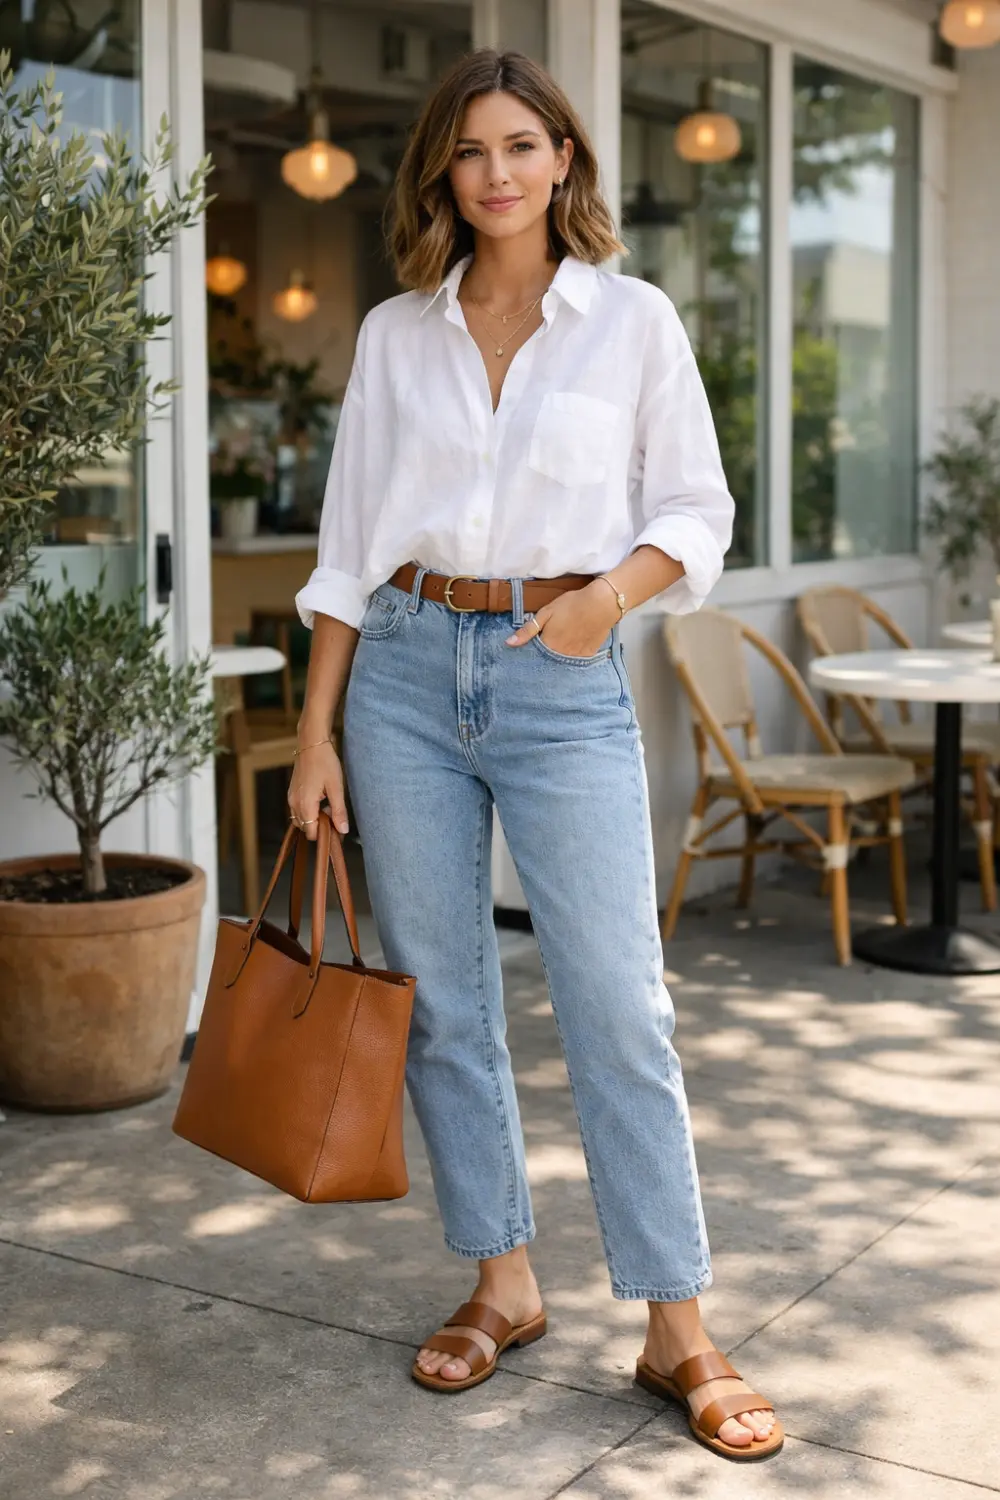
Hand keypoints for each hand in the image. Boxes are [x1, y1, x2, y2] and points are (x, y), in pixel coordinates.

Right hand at [287, 740, 348, 840]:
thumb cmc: (325, 763)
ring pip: (301, 820)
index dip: (325, 835)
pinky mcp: (292, 792)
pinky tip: (320, 800)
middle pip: (305, 828)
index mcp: (305, 805)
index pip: (312, 833)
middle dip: (320, 827)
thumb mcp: (336, 788)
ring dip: (314, 819)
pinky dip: (308, 811)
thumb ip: (339, 811)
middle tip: (334, 815)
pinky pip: (298, 810)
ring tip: (328, 807)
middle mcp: (294, 804)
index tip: (337, 829)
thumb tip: (343, 830)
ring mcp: (291, 798)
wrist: (312, 744)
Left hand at [505, 580, 619, 656]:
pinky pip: (577, 659)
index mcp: (548, 645)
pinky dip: (573, 654)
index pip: (534, 655)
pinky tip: (575, 643)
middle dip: (545, 655)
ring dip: (559, 655)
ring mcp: (576, 657)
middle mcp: (561, 655)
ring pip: (562, 661)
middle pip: (548, 660)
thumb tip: (509, 643)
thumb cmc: (572, 604)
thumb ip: (528, 630)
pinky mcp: (588, 654)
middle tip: (551, 640)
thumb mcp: (546, 613)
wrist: (602, 603)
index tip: (533, 646)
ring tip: (562, 642)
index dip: (532, 651)